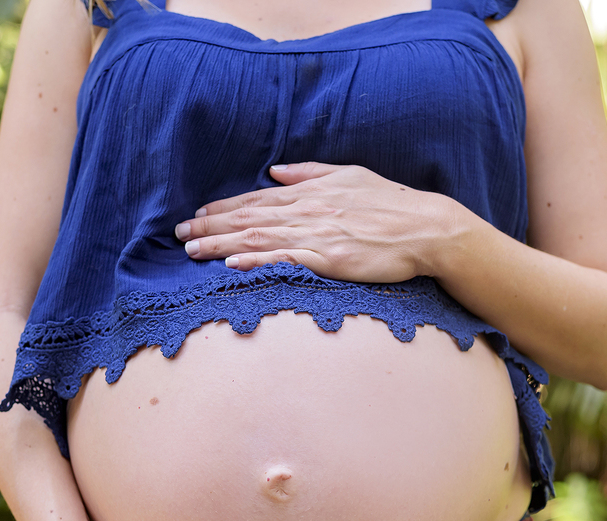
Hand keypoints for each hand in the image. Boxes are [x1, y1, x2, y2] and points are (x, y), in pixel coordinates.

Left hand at [175, 162, 462, 283]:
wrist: (428, 229)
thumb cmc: (393, 204)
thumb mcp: (351, 176)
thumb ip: (310, 174)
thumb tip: (277, 171)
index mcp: (311, 193)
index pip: (257, 200)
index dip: (223, 208)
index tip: (196, 214)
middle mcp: (308, 211)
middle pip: (249, 219)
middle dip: (210, 226)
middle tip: (178, 234)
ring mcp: (318, 235)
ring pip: (259, 238)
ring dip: (221, 244)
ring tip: (191, 250)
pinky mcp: (330, 259)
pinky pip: (285, 260)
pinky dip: (257, 260)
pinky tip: (232, 264)